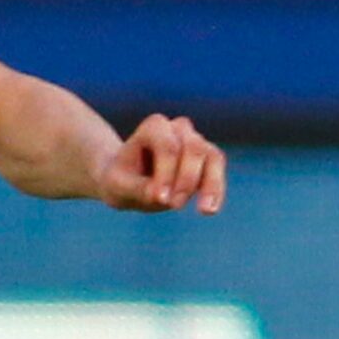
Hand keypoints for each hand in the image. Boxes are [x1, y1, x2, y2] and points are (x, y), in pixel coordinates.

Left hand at [95, 113, 225, 214]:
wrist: (128, 182)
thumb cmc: (121, 180)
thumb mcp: (119, 187)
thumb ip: (138, 189)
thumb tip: (163, 197)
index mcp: (154, 127)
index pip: (168, 146)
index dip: (167, 172)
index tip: (160, 198)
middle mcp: (178, 129)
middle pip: (193, 148)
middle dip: (187, 178)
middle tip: (174, 206)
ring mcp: (195, 142)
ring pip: (213, 156)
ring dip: (211, 184)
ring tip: (205, 210)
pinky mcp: (207, 160)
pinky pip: (219, 172)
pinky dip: (217, 191)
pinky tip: (210, 211)